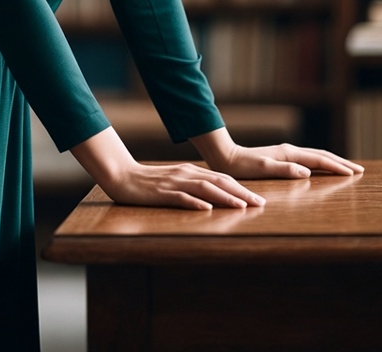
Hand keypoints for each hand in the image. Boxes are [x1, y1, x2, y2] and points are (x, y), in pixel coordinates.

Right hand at [100, 159, 266, 211]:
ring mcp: (173, 183)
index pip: (222, 179)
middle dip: (241, 193)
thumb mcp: (174, 182)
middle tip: (260, 204)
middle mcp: (185, 174)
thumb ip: (192, 186)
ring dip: (224, 198)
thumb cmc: (148, 183)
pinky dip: (194, 202)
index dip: (241, 188)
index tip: (258, 198)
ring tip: (241, 207)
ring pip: (204, 188)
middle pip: (218, 182)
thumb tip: (213, 199)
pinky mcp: (161, 192)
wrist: (122, 175)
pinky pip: (180, 197)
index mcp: (190, 171)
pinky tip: (206, 209)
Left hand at [191, 128, 363, 180]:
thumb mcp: (262, 169)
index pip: (319, 159)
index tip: (355, 173)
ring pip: (316, 156)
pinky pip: (308, 159)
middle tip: (360, 171)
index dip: (338, 167)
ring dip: (333, 162)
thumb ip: (284, 170)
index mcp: (289, 153)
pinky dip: (321, 163)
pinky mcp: (282, 158)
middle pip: (322, 155)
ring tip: (347, 169)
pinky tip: (322, 169)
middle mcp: (290, 151)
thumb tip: (307, 171)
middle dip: (341, 163)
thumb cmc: (242, 167)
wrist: (226, 157)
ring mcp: (286, 153)